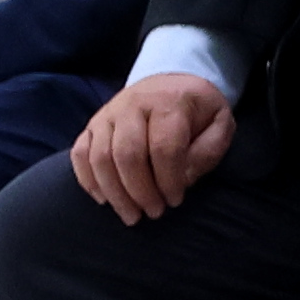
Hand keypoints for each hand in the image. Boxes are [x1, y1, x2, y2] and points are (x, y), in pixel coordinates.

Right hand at [73, 65, 231, 218]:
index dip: (169, 180)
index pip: (164, 147)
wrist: (170, 84)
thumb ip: (208, 151)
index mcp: (168, 102)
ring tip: (131, 215)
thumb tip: (182, 178)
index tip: (176, 200)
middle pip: (128, 154)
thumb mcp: (219, 124)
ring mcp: (108, 114)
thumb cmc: (197, 111)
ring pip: (100, 158)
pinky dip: (88, 180)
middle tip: (154, 213)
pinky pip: (80, 154)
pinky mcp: (92, 125)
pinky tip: (105, 200)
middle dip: (140, 191)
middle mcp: (132, 104)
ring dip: (115, 193)